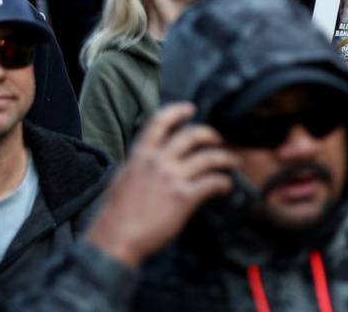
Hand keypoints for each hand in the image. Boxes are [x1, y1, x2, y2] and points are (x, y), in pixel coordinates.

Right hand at [83, 103, 236, 267]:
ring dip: (225, 158)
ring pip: (208, 158)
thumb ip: (137, 166)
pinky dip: (224, 183)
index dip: (177, 111)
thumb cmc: (114, 215)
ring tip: (233, 161)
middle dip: (210, 134)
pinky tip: (226, 186)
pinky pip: (212, 183)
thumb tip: (147, 161)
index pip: (160, 122)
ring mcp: (172, 178)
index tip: (190, 109)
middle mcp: (158, 162)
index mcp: (140, 155)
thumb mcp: (121, 179)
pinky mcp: (184, 198)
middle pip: (192, 136)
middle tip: (218, 139)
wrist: (115, 239)